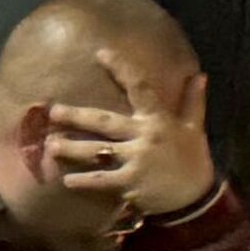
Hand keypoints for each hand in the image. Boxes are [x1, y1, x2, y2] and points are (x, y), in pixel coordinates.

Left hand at [47, 50, 215, 218]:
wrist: (196, 196)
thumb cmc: (193, 160)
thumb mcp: (196, 128)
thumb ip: (193, 102)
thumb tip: (200, 75)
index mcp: (158, 119)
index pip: (139, 87)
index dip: (121, 69)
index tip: (101, 53)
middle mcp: (144, 136)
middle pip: (104, 122)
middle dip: (77, 117)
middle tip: (53, 111)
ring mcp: (135, 160)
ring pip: (96, 152)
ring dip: (72, 149)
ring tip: (50, 146)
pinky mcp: (129, 182)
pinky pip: (101, 179)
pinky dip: (84, 181)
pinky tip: (66, 181)